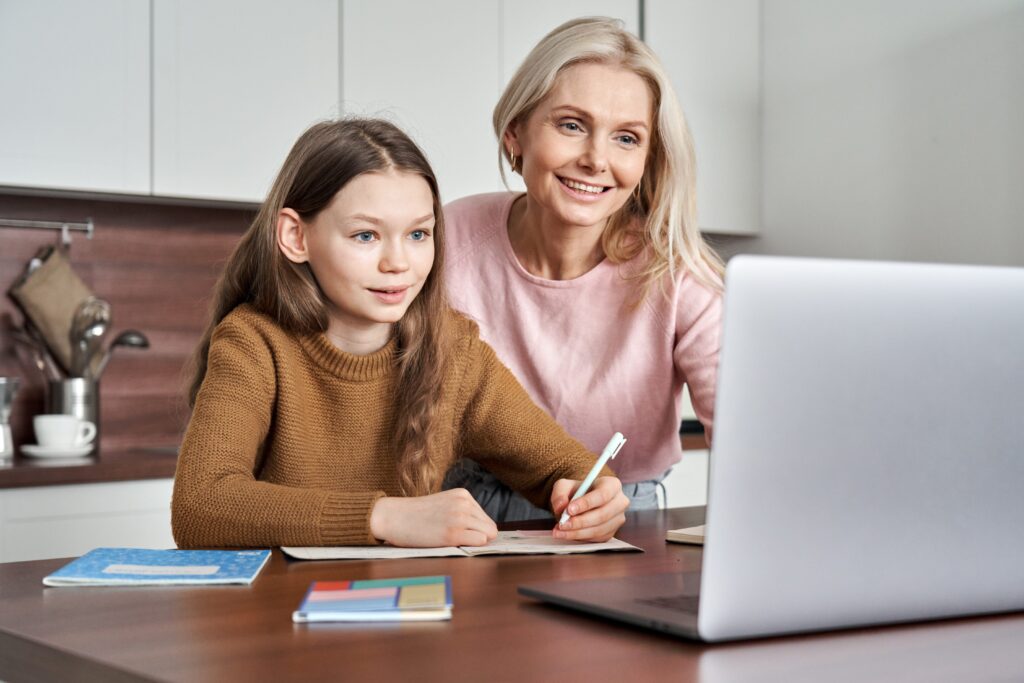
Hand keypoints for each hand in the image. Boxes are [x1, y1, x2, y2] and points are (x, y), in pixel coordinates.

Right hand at [370, 489, 497, 546]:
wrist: (393, 517)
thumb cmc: (416, 515)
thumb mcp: (444, 504)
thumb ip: (462, 512)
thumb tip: (486, 534)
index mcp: (463, 495)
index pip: (485, 518)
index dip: (476, 531)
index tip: (463, 536)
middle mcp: (464, 503)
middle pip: (490, 528)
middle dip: (479, 538)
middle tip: (460, 543)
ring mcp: (459, 517)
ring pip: (488, 535)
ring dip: (474, 543)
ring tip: (453, 543)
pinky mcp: (453, 534)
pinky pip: (479, 542)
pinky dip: (471, 547)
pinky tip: (453, 546)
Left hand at [549, 476, 628, 541]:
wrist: (583, 502)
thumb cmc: (577, 491)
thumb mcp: (565, 486)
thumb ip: (560, 493)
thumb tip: (561, 506)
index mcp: (612, 485)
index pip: (602, 495)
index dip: (586, 503)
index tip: (569, 510)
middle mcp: (619, 502)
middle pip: (602, 515)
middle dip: (580, 521)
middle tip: (562, 524)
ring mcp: (617, 519)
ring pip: (599, 529)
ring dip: (577, 532)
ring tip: (560, 531)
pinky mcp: (611, 532)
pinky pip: (597, 538)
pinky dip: (580, 538)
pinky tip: (567, 534)